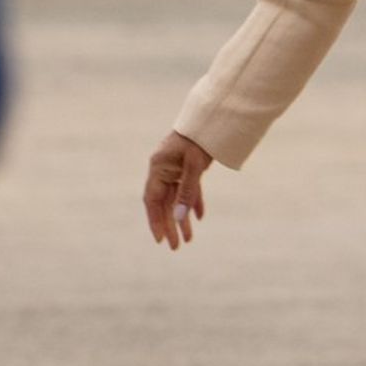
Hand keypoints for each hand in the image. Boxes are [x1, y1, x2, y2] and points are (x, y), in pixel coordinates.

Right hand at [145, 131, 212, 249]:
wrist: (212, 118)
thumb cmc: (200, 140)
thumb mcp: (194, 167)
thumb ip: (187, 193)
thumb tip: (178, 218)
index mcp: (158, 167)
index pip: (152, 200)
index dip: (154, 220)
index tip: (160, 239)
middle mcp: (163, 169)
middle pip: (164, 203)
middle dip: (170, 225)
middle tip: (176, 247)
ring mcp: (175, 168)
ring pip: (176, 198)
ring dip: (182, 218)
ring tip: (188, 239)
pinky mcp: (187, 166)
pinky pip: (188, 189)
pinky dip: (193, 202)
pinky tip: (198, 217)